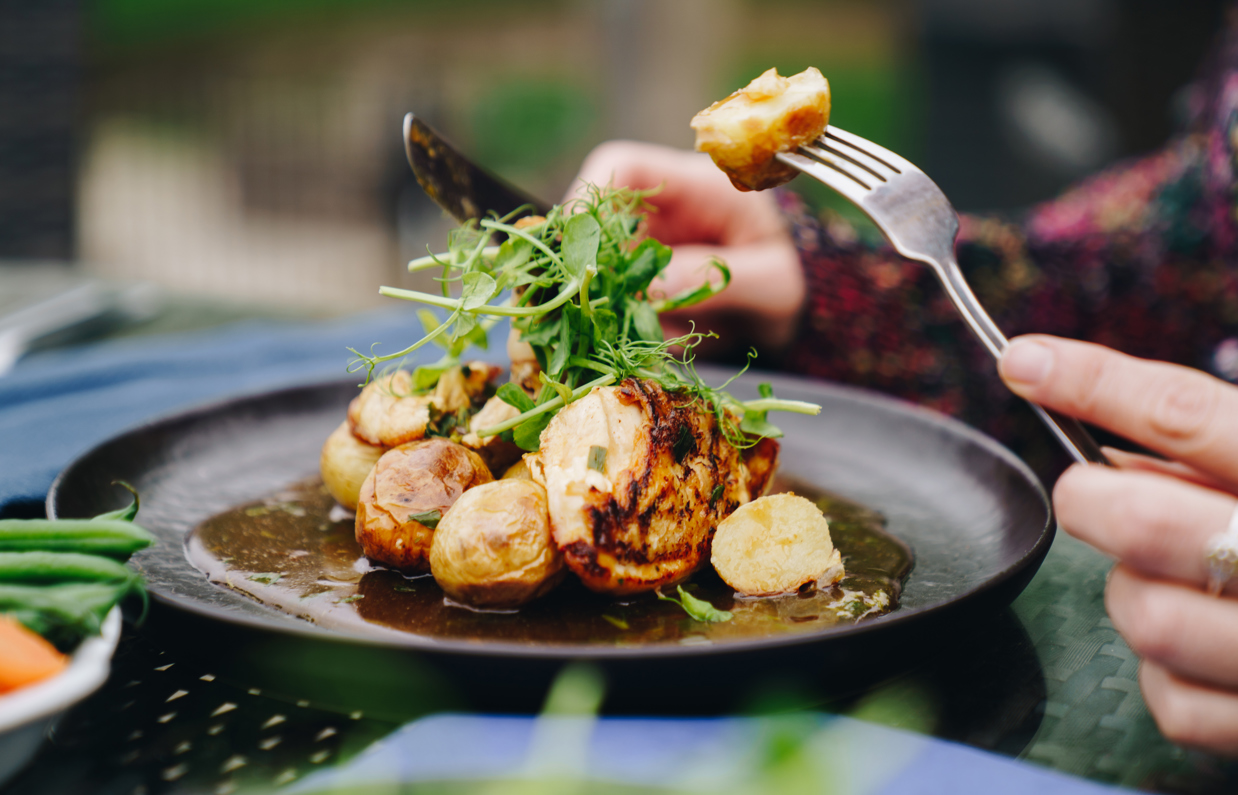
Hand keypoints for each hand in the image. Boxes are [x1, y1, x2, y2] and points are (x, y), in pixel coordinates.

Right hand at [567, 141, 804, 354]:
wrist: (807, 306)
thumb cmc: (799, 276)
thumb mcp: (774, 282)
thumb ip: (720, 281)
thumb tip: (654, 288)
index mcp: (695, 186)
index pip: (622, 166)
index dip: (589, 197)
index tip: (579, 248)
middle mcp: (661, 212)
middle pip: (592, 222)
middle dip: (585, 270)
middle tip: (588, 314)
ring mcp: (648, 249)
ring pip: (596, 271)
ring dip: (608, 309)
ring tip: (653, 337)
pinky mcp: (643, 286)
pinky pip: (614, 305)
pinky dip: (624, 329)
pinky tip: (661, 345)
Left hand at [999, 334, 1237, 753]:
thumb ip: (1229, 448)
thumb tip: (1117, 453)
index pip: (1190, 415)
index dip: (1096, 382)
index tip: (1026, 361)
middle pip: (1142, 520)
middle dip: (1092, 499)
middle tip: (1094, 493)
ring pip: (1144, 615)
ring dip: (1133, 591)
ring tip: (1175, 577)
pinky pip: (1171, 699)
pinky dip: (1164, 671)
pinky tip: (1205, 644)